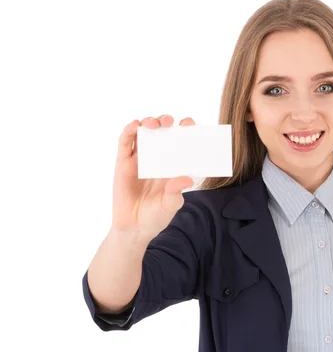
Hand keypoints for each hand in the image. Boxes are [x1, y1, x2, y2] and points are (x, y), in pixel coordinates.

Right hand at [110, 115, 195, 239]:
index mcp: (171, 165)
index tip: (190, 124)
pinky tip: (134, 125)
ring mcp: (139, 159)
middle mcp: (156, 158)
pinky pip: (125, 143)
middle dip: (166, 122)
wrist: (134, 228)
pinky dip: (129, 131)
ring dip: (148, 122)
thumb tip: (186, 179)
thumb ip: (176, 192)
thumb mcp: (170, 205)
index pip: (179, 142)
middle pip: (161, 132)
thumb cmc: (156, 216)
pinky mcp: (123, 163)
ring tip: (154, 123)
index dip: (185, 130)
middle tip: (170, 122)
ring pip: (143, 133)